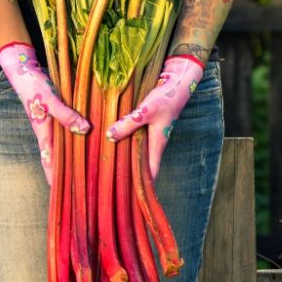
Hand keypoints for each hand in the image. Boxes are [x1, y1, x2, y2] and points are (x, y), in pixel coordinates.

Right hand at [0, 41, 90, 185]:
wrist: (24, 70)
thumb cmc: (34, 86)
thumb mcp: (50, 100)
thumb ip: (66, 115)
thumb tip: (85, 131)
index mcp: (43, 134)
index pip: (49, 162)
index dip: (53, 178)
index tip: (60, 195)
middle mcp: (48, 132)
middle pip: (57, 158)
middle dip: (66, 172)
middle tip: (79, 187)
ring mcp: (52, 124)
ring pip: (64, 146)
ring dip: (73, 156)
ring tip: (87, 169)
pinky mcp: (57, 114)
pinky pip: (68, 131)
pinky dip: (76, 138)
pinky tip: (87, 140)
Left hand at [106, 55, 204, 178]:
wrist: (177, 82)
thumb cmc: (165, 97)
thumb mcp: (146, 110)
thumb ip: (129, 123)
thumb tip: (110, 136)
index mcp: (156, 145)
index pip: (149, 173)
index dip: (141, 187)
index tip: (129, 200)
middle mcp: (153, 143)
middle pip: (139, 165)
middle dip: (127, 175)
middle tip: (109, 188)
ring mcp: (149, 135)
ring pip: (134, 152)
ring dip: (123, 159)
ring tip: (104, 170)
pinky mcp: (144, 125)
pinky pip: (131, 139)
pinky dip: (122, 143)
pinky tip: (108, 144)